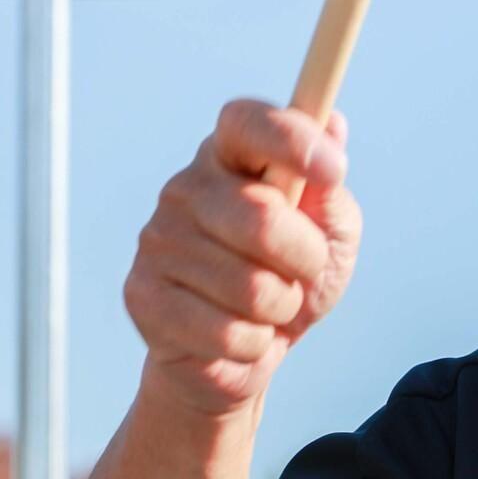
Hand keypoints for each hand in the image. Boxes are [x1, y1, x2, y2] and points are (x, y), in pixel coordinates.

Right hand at [124, 99, 361, 417]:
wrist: (244, 355)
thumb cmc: (288, 281)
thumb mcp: (330, 236)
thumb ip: (331, 190)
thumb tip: (332, 125)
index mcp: (229, 157)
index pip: (246, 123)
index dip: (291, 140)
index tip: (335, 170)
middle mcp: (186, 188)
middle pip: (262, 216)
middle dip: (305, 258)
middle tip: (301, 271)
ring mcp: (159, 239)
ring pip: (252, 287)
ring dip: (280, 307)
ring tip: (266, 306)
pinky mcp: (142, 295)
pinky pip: (227, 331)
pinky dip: (253, 343)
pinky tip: (239, 334)